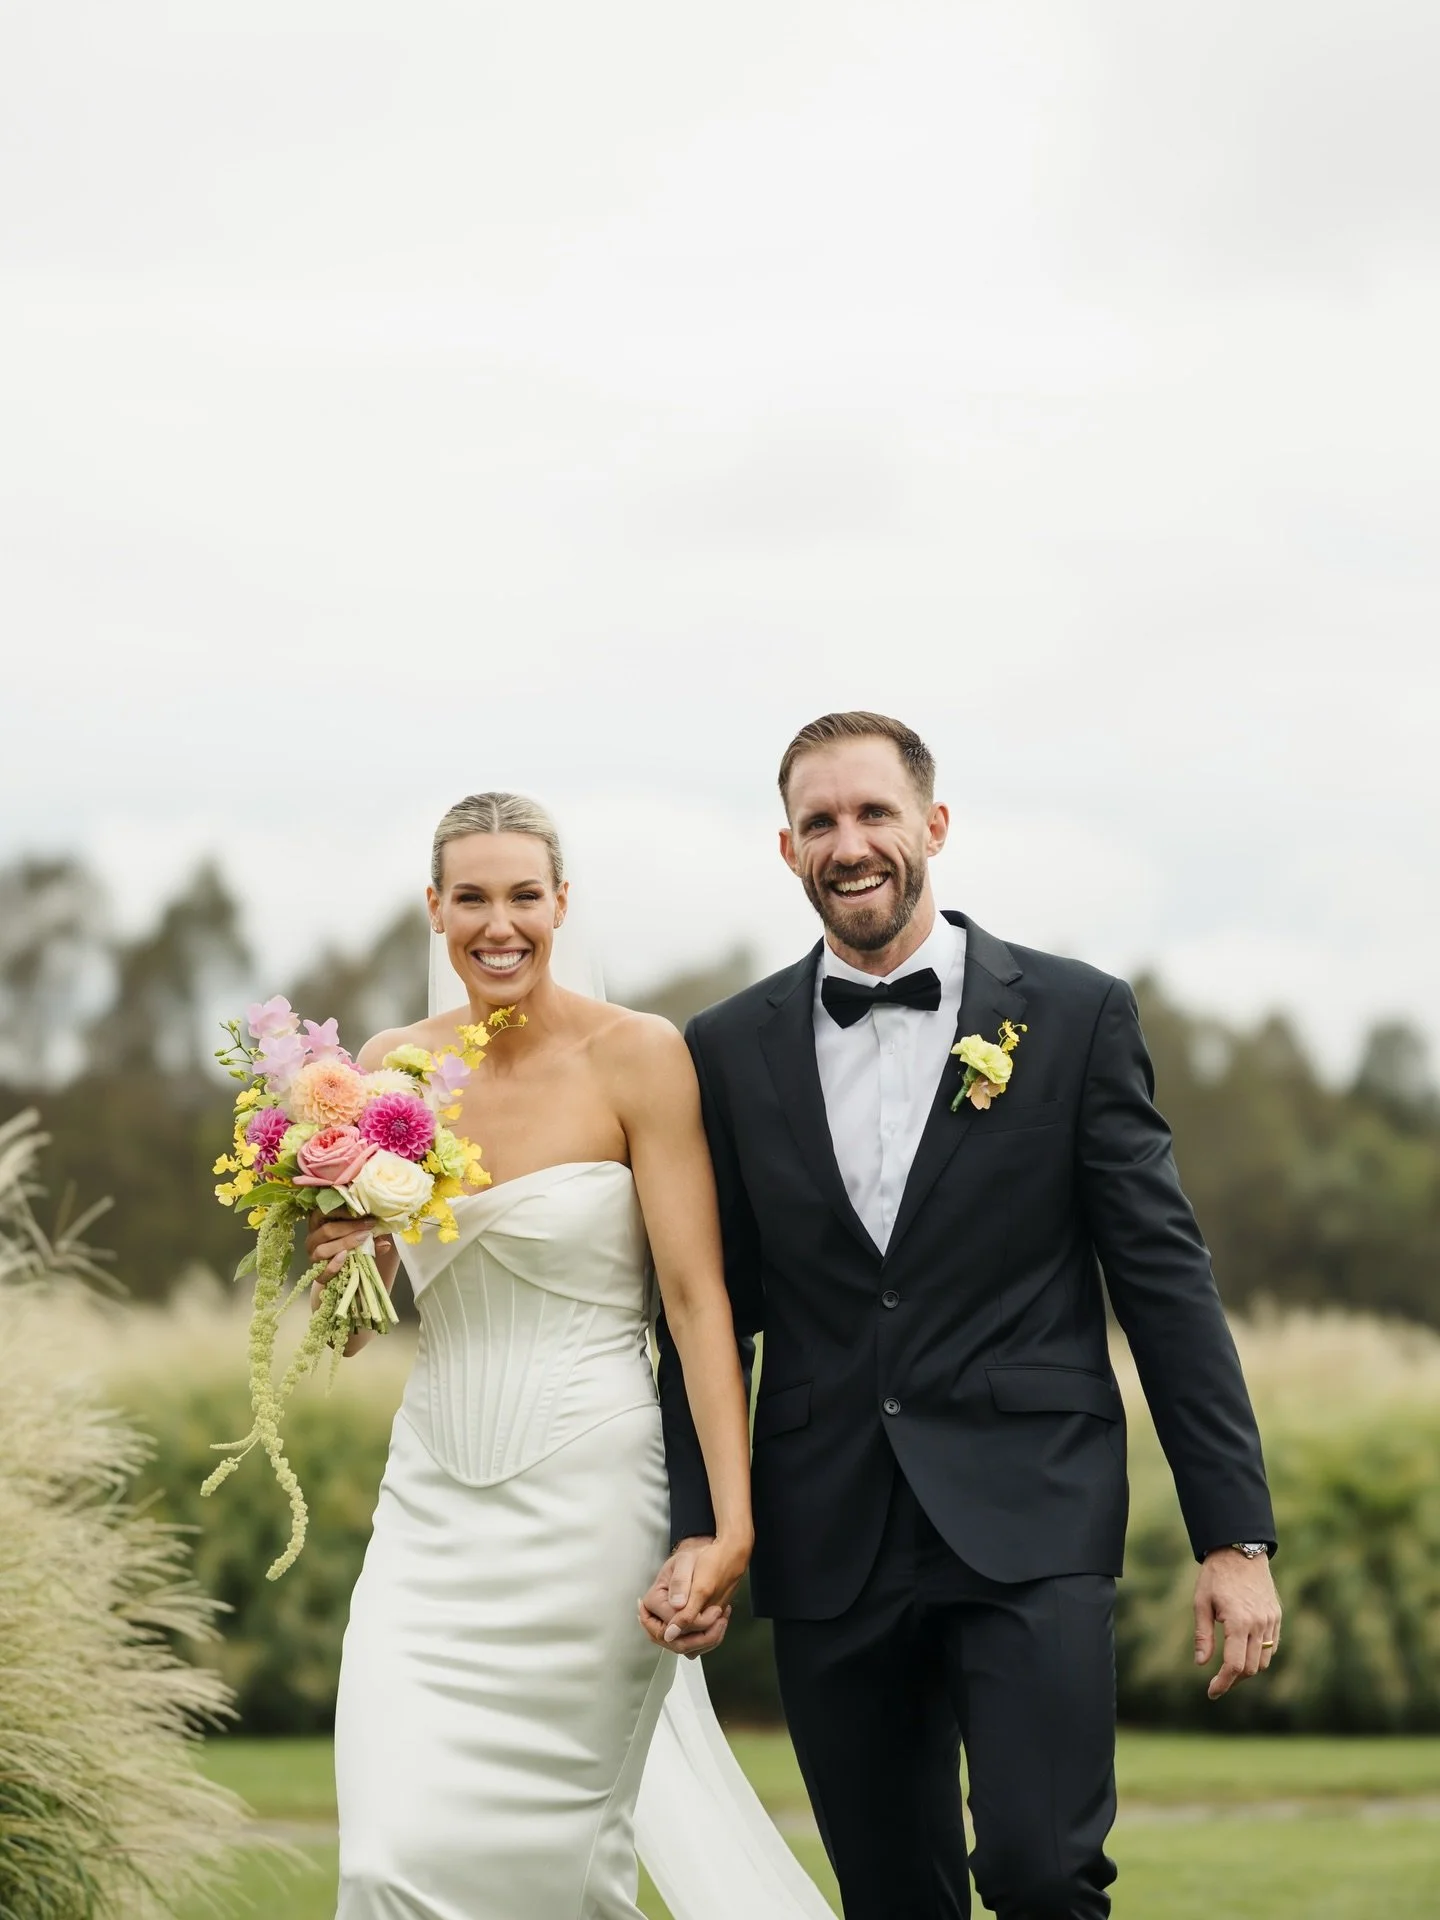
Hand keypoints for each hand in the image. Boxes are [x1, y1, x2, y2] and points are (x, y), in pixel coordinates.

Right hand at [306, 1211, 386, 1275]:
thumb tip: (385, 1244)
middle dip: (349, 1227)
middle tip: (369, 1226)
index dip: (343, 1211)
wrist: (344, 1267)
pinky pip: (322, 1272)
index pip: (324, 1212)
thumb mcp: (361, 1235)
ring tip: (362, 1239)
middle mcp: (312, 1238)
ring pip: (322, 1250)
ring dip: (344, 1244)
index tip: (363, 1212)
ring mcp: (313, 1256)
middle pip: (326, 1231)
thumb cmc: (351, 1243)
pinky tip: (345, 1258)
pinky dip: (334, 1266)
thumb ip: (371, 1236)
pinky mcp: (317, 1274)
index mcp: (318, 1223)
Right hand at [637, 1536, 738, 1657]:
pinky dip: (709, 1640)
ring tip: (723, 1619)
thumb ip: (680, 1583)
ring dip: (708, 1639)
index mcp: (653, 1601)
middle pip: (675, 1642)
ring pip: (684, 1648)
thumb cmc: (691, 1560)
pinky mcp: (681, 1633)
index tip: (715, 1610)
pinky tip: (720, 1623)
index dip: (694, 1621)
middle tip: (721, 1618)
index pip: (671, 1622)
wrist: (702, 1562)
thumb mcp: (685, 1563)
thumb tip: (677, 1606)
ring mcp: (669, 1628)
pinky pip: (693, 1648)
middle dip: (702, 1635)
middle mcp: (657, 1618)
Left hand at [1195, 1549, 1281, 1699]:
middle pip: (1250, 1668)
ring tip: (1229, 1670)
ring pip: (1264, 1661)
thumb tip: (1201, 1664)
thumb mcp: (1201, 1602)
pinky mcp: (1277, 1617)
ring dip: (1248, 1670)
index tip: (1212, 1692)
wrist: (1240, 1551)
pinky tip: (1245, 1653)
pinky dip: (1260, 1656)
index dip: (1223, 1683)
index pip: (1234, 1665)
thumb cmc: (1216, 1576)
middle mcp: (1259, 1624)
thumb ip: (1203, 1635)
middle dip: (1233, 1680)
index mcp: (1239, 1622)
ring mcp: (1271, 1621)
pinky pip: (1272, 1647)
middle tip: (1217, 1683)